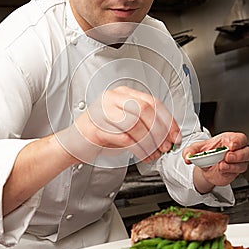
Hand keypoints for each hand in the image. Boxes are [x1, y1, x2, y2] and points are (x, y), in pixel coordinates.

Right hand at [57, 86, 180, 163]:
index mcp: (122, 94)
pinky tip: (142, 155)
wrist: (73, 143)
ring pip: (135, 123)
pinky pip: (123, 137)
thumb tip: (168, 134)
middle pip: (145, 110)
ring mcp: (103, 111)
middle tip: (165, 146)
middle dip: (160, 131)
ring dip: (149, 142)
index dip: (168, 120)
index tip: (175, 135)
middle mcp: (112, 98)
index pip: (152, 102)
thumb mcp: (125, 123)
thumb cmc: (100, 133)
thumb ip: (145, 123)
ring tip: (154, 153)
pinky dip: (137, 149)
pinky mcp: (96, 128)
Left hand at [183, 132, 248, 192]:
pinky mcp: (234, 172)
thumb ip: (190, 151)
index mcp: (229, 140)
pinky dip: (230, 171)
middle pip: (247, 151)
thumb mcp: (196, 149)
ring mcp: (237, 162)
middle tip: (227, 156)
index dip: (238, 141)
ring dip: (234, 165)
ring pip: (244, 163)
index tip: (231, 145)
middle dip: (239, 154)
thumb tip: (187, 157)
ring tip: (222, 164)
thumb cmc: (206, 153)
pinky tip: (222, 169)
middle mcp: (236, 151)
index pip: (240, 138)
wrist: (205, 166)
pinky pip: (237, 172)